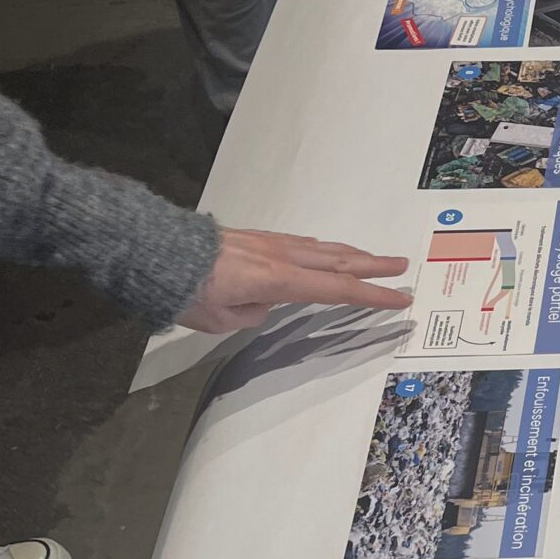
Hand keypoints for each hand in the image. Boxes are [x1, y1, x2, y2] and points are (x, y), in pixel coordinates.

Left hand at [179, 229, 412, 334]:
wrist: (157, 251)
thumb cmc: (187, 291)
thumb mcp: (222, 319)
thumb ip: (251, 314)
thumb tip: (262, 304)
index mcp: (279, 280)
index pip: (336, 291)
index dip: (372, 296)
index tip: (399, 299)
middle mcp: (281, 257)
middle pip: (338, 262)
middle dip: (373, 266)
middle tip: (402, 265)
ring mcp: (270, 244)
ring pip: (320, 249)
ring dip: (350, 254)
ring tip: (372, 258)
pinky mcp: (256, 238)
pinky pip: (300, 243)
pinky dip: (322, 248)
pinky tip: (325, 251)